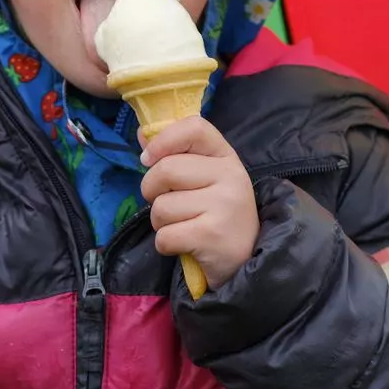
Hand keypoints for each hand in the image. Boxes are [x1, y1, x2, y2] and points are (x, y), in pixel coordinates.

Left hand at [140, 117, 258, 290]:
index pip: (194, 127)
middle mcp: (231, 176)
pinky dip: (165, 245)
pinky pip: (165, 236)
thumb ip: (176, 155)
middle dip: (152, 191)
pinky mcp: (212, 235)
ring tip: (182, 226)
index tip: (148, 159)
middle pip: (166, 170)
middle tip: (167, 204)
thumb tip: (143, 134)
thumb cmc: (217, 215)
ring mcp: (224, 206)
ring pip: (161, 207)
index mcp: (226, 156)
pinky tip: (184, 245)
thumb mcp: (206, 179)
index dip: (163, 140)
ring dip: (161, 223)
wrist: (245, 261)